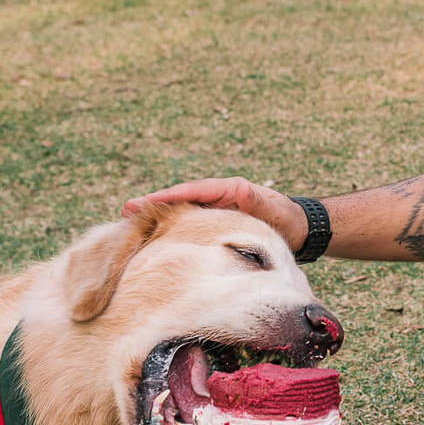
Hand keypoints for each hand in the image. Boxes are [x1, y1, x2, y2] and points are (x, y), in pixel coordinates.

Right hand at [123, 177, 307, 249]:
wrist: (299, 228)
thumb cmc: (287, 219)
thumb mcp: (272, 209)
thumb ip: (254, 199)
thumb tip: (238, 188)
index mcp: (228, 189)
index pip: (191, 191)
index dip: (166, 196)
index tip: (143, 202)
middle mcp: (218, 196)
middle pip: (180, 199)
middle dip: (153, 204)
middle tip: (124, 210)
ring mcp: (216, 209)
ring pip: (181, 211)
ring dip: (158, 216)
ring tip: (130, 221)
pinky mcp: (217, 222)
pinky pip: (190, 222)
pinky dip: (172, 226)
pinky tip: (154, 236)